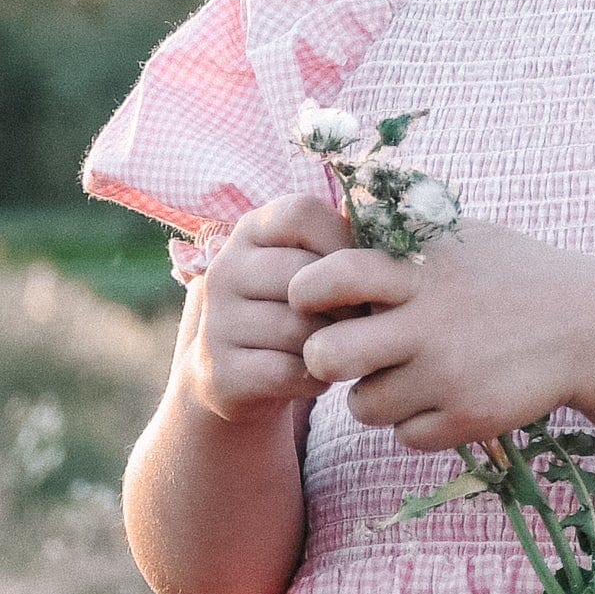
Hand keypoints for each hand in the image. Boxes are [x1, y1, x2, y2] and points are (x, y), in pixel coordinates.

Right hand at [181, 194, 354, 424]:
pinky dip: (314, 379)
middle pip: (306, 278)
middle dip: (346, 308)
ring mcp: (216, 322)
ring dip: (331, 346)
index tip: (356, 277)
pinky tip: (316, 376)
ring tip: (333, 350)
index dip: (342, 244)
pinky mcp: (220, 372)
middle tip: (356, 326)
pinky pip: (289, 372)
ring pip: (300, 330)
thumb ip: (340, 247)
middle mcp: (224, 270)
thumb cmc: (295, 314)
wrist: (237, 378)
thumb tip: (378, 231)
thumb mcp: (311, 271)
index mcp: (249, 232)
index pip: (301, 214)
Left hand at [289, 215, 594, 452]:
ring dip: (373, 395)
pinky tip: (441, 398)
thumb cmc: (513, 275)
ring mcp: (450, 376)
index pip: (330, 277)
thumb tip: (333, 223)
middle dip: (323, 357)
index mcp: (421, 271)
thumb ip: (398, 239)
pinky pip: (406, 436)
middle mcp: (430, 324)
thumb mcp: (459, 238)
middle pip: (327, 355)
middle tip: (342, 353)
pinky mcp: (470, 418)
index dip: (307, 291)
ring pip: (363, 406)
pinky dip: (416, 423)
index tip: (318, 299)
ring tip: (402, 376)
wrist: (589, 326)